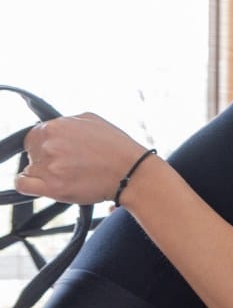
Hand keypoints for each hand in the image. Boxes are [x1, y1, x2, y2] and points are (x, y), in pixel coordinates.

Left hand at [14, 112, 151, 206]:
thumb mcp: (92, 120)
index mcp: (56, 126)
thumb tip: (55, 127)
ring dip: (45, 173)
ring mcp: (50, 167)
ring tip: (68, 176)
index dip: (44, 145)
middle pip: (32, 153)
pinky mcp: (54, 188)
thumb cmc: (117, 147)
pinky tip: (43, 185)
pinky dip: (28, 184)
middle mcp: (49, 145)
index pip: (34, 136)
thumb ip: (67, 122)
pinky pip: (24, 185)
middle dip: (46, 158)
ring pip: (31, 169)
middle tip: (67, 165)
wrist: (132, 172)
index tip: (57, 153)